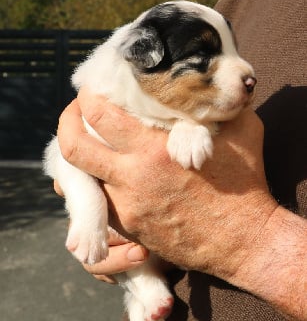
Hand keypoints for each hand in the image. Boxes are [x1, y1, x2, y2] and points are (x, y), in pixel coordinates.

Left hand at [57, 87, 276, 276]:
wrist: (243, 240)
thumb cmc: (245, 184)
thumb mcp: (241, 131)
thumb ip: (217, 103)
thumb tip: (208, 79)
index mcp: (154, 148)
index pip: (100, 113)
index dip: (88, 96)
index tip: (91, 88)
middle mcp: (133, 177)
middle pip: (73, 146)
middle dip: (67, 121)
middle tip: (75, 110)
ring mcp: (127, 207)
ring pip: (78, 179)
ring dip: (78, 156)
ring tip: (88, 141)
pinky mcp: (130, 228)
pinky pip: (98, 203)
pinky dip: (95, 183)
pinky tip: (108, 173)